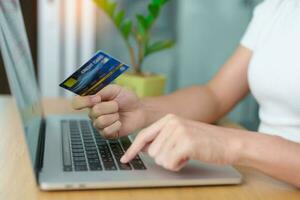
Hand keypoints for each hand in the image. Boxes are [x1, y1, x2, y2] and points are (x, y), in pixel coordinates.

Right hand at [72, 84, 145, 138]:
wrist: (140, 109)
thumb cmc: (127, 98)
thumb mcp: (115, 89)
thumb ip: (102, 91)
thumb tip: (93, 97)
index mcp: (92, 101)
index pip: (77, 103)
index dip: (84, 101)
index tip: (97, 98)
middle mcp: (93, 114)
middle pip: (94, 112)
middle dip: (110, 107)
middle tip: (117, 105)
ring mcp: (99, 125)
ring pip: (101, 121)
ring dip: (114, 116)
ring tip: (118, 114)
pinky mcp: (107, 134)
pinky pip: (107, 131)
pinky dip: (116, 125)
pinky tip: (120, 122)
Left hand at [121, 114, 241, 170]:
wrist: (229, 142)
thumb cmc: (205, 141)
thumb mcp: (181, 133)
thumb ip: (162, 137)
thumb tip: (142, 147)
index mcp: (168, 119)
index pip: (144, 135)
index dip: (133, 149)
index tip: (125, 159)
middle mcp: (171, 123)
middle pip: (152, 151)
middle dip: (165, 157)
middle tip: (181, 151)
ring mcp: (178, 132)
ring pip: (160, 159)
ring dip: (173, 161)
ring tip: (187, 153)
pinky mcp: (186, 143)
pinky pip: (170, 164)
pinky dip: (179, 165)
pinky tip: (190, 157)